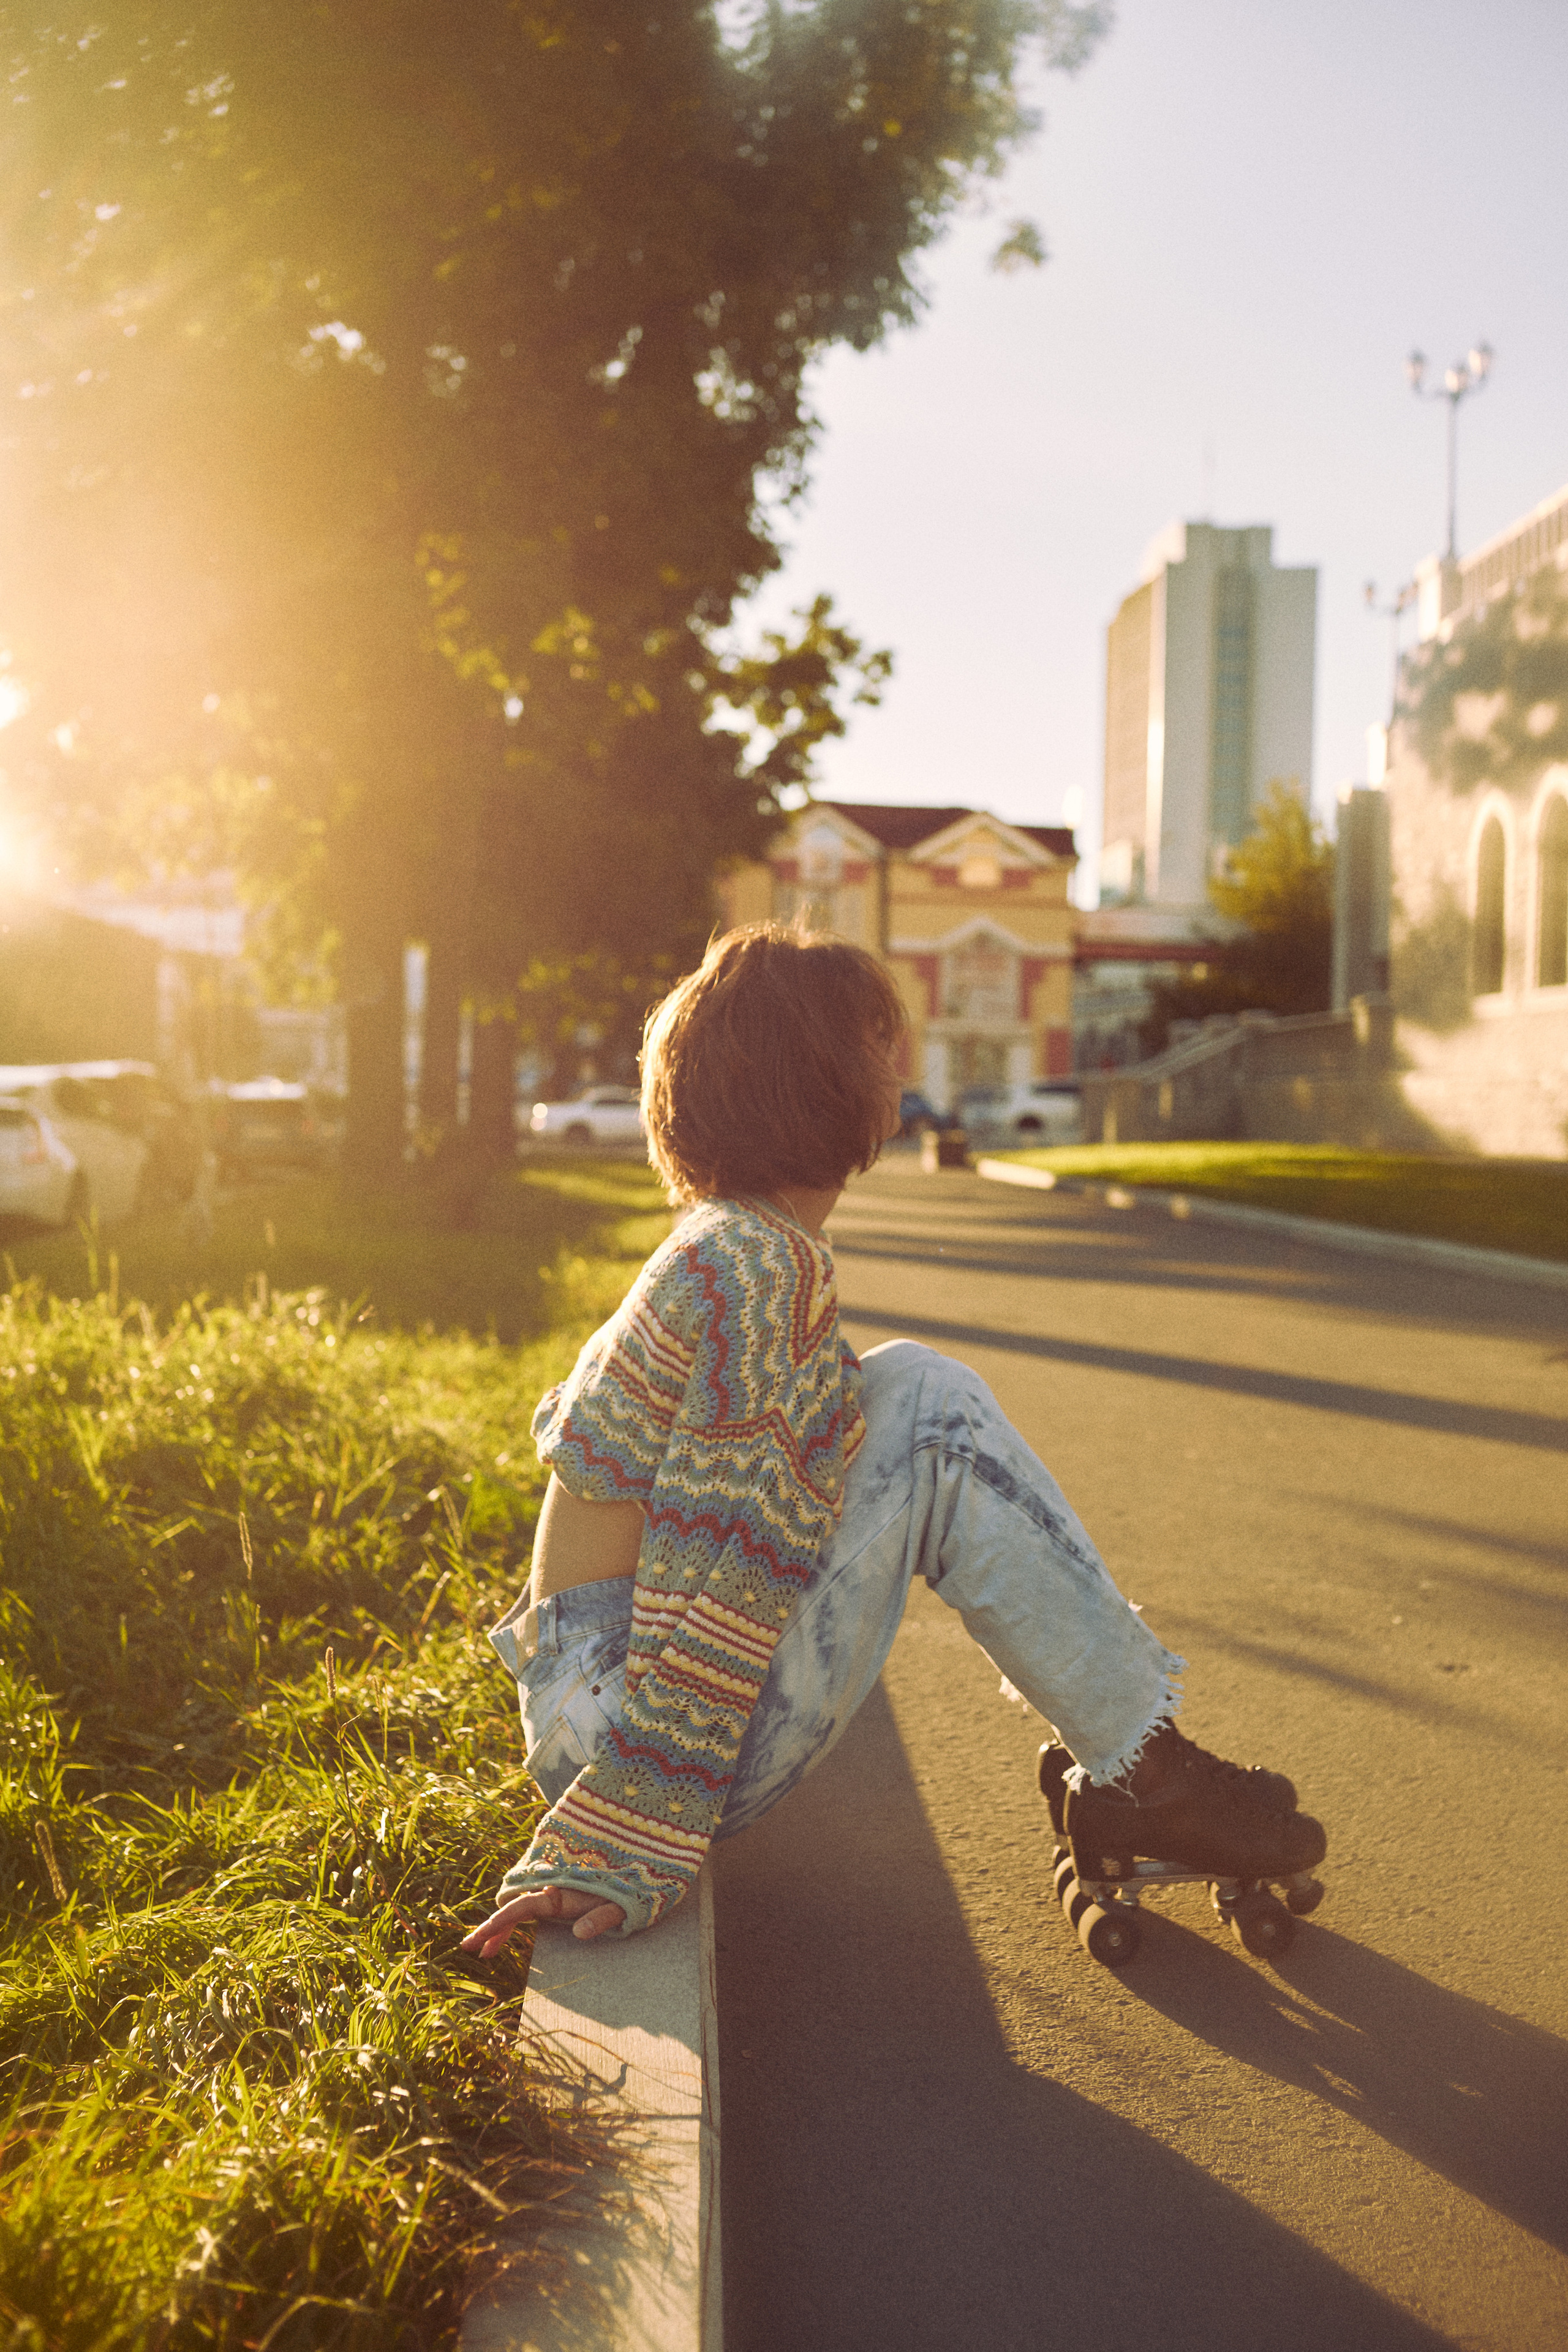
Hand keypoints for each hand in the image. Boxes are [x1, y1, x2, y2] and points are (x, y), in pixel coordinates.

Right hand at [459, 1884, 626, 1954]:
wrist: (648, 1843)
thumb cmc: (641, 1877)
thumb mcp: (627, 1900)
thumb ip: (604, 1915)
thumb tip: (579, 1933)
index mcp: (561, 1889)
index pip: (518, 1909)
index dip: (494, 1927)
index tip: (474, 1944)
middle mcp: (553, 1883)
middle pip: (513, 1906)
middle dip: (494, 1928)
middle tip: (478, 1953)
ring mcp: (557, 1882)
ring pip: (522, 1902)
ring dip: (506, 1922)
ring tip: (491, 1950)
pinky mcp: (565, 1882)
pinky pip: (535, 1898)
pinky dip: (521, 1913)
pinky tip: (517, 1930)